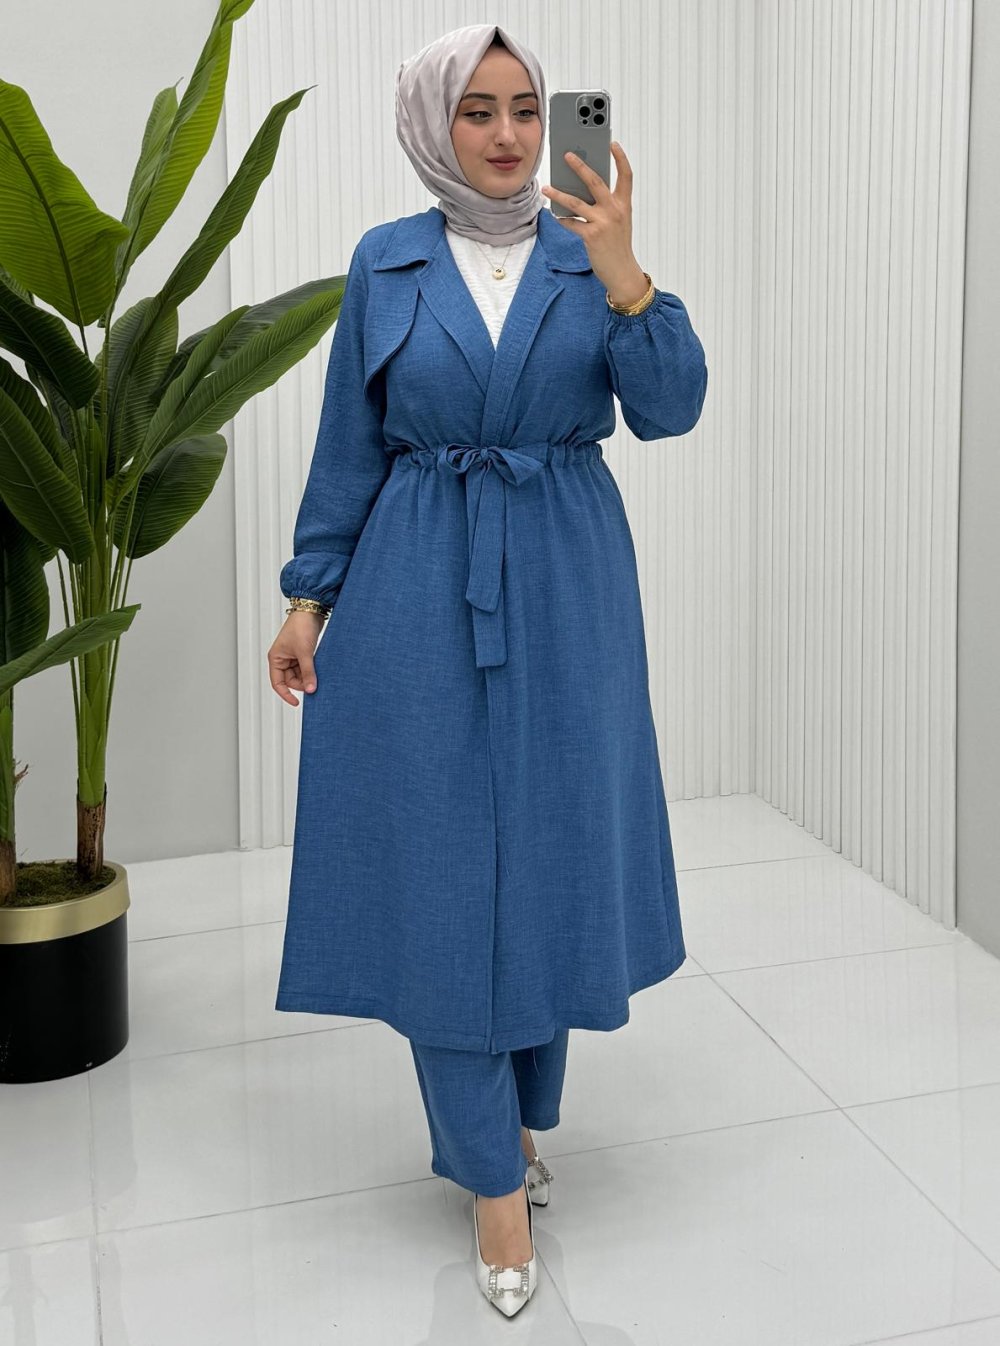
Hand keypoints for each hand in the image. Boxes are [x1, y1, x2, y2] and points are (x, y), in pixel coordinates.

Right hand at [268, 611, 323, 705]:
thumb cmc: (302, 627)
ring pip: (299, 675)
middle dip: (302, 684)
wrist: (311, 610)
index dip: (286, 694)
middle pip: (290, 680)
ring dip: (308, 677)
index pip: (277, 683)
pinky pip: (305, 668)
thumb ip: (308, 672)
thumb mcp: (305, 652)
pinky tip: (318, 670)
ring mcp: (292, 656)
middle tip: (314, 685)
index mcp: (276, 658)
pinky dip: (311, 671)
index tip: (296, 703)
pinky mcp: (302, 653)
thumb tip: (312, 689)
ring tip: (318, 674)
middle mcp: (282, 658)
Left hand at [541, 142, 648, 304]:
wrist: (622, 272)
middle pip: (595, 181)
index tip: (612, 143)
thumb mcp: (618, 221)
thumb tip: (583, 192)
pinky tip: (556, 215)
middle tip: (567, 154)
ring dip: (559, 193)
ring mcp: (603, 223)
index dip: (620, 158)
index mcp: (624, 204)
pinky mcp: (591, 236)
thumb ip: (606, 205)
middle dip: (580, 166)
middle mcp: (615, 210)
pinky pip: (571, 223)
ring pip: (576, 202)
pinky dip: (563, 219)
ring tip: (546, 187)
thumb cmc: (618, 245)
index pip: (626, 176)